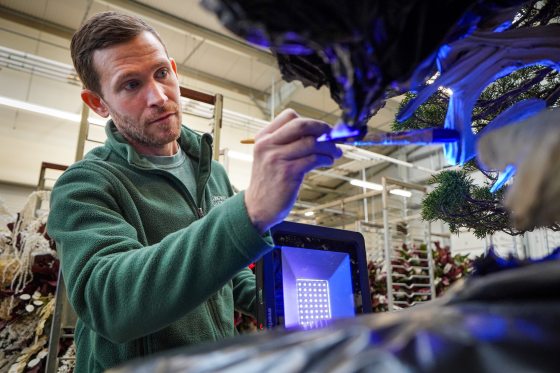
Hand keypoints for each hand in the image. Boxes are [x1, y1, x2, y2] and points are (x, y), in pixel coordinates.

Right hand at [244, 109, 342, 233]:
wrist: (257, 207)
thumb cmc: (269, 182)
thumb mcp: (269, 156)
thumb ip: (286, 143)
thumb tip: (318, 133)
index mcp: (263, 137)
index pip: (289, 116)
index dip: (310, 120)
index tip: (321, 129)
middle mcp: (268, 145)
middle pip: (301, 125)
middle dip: (322, 128)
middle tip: (333, 136)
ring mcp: (277, 158)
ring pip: (311, 142)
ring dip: (329, 147)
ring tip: (335, 153)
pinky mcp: (288, 172)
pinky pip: (314, 159)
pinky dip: (326, 158)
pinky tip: (328, 162)